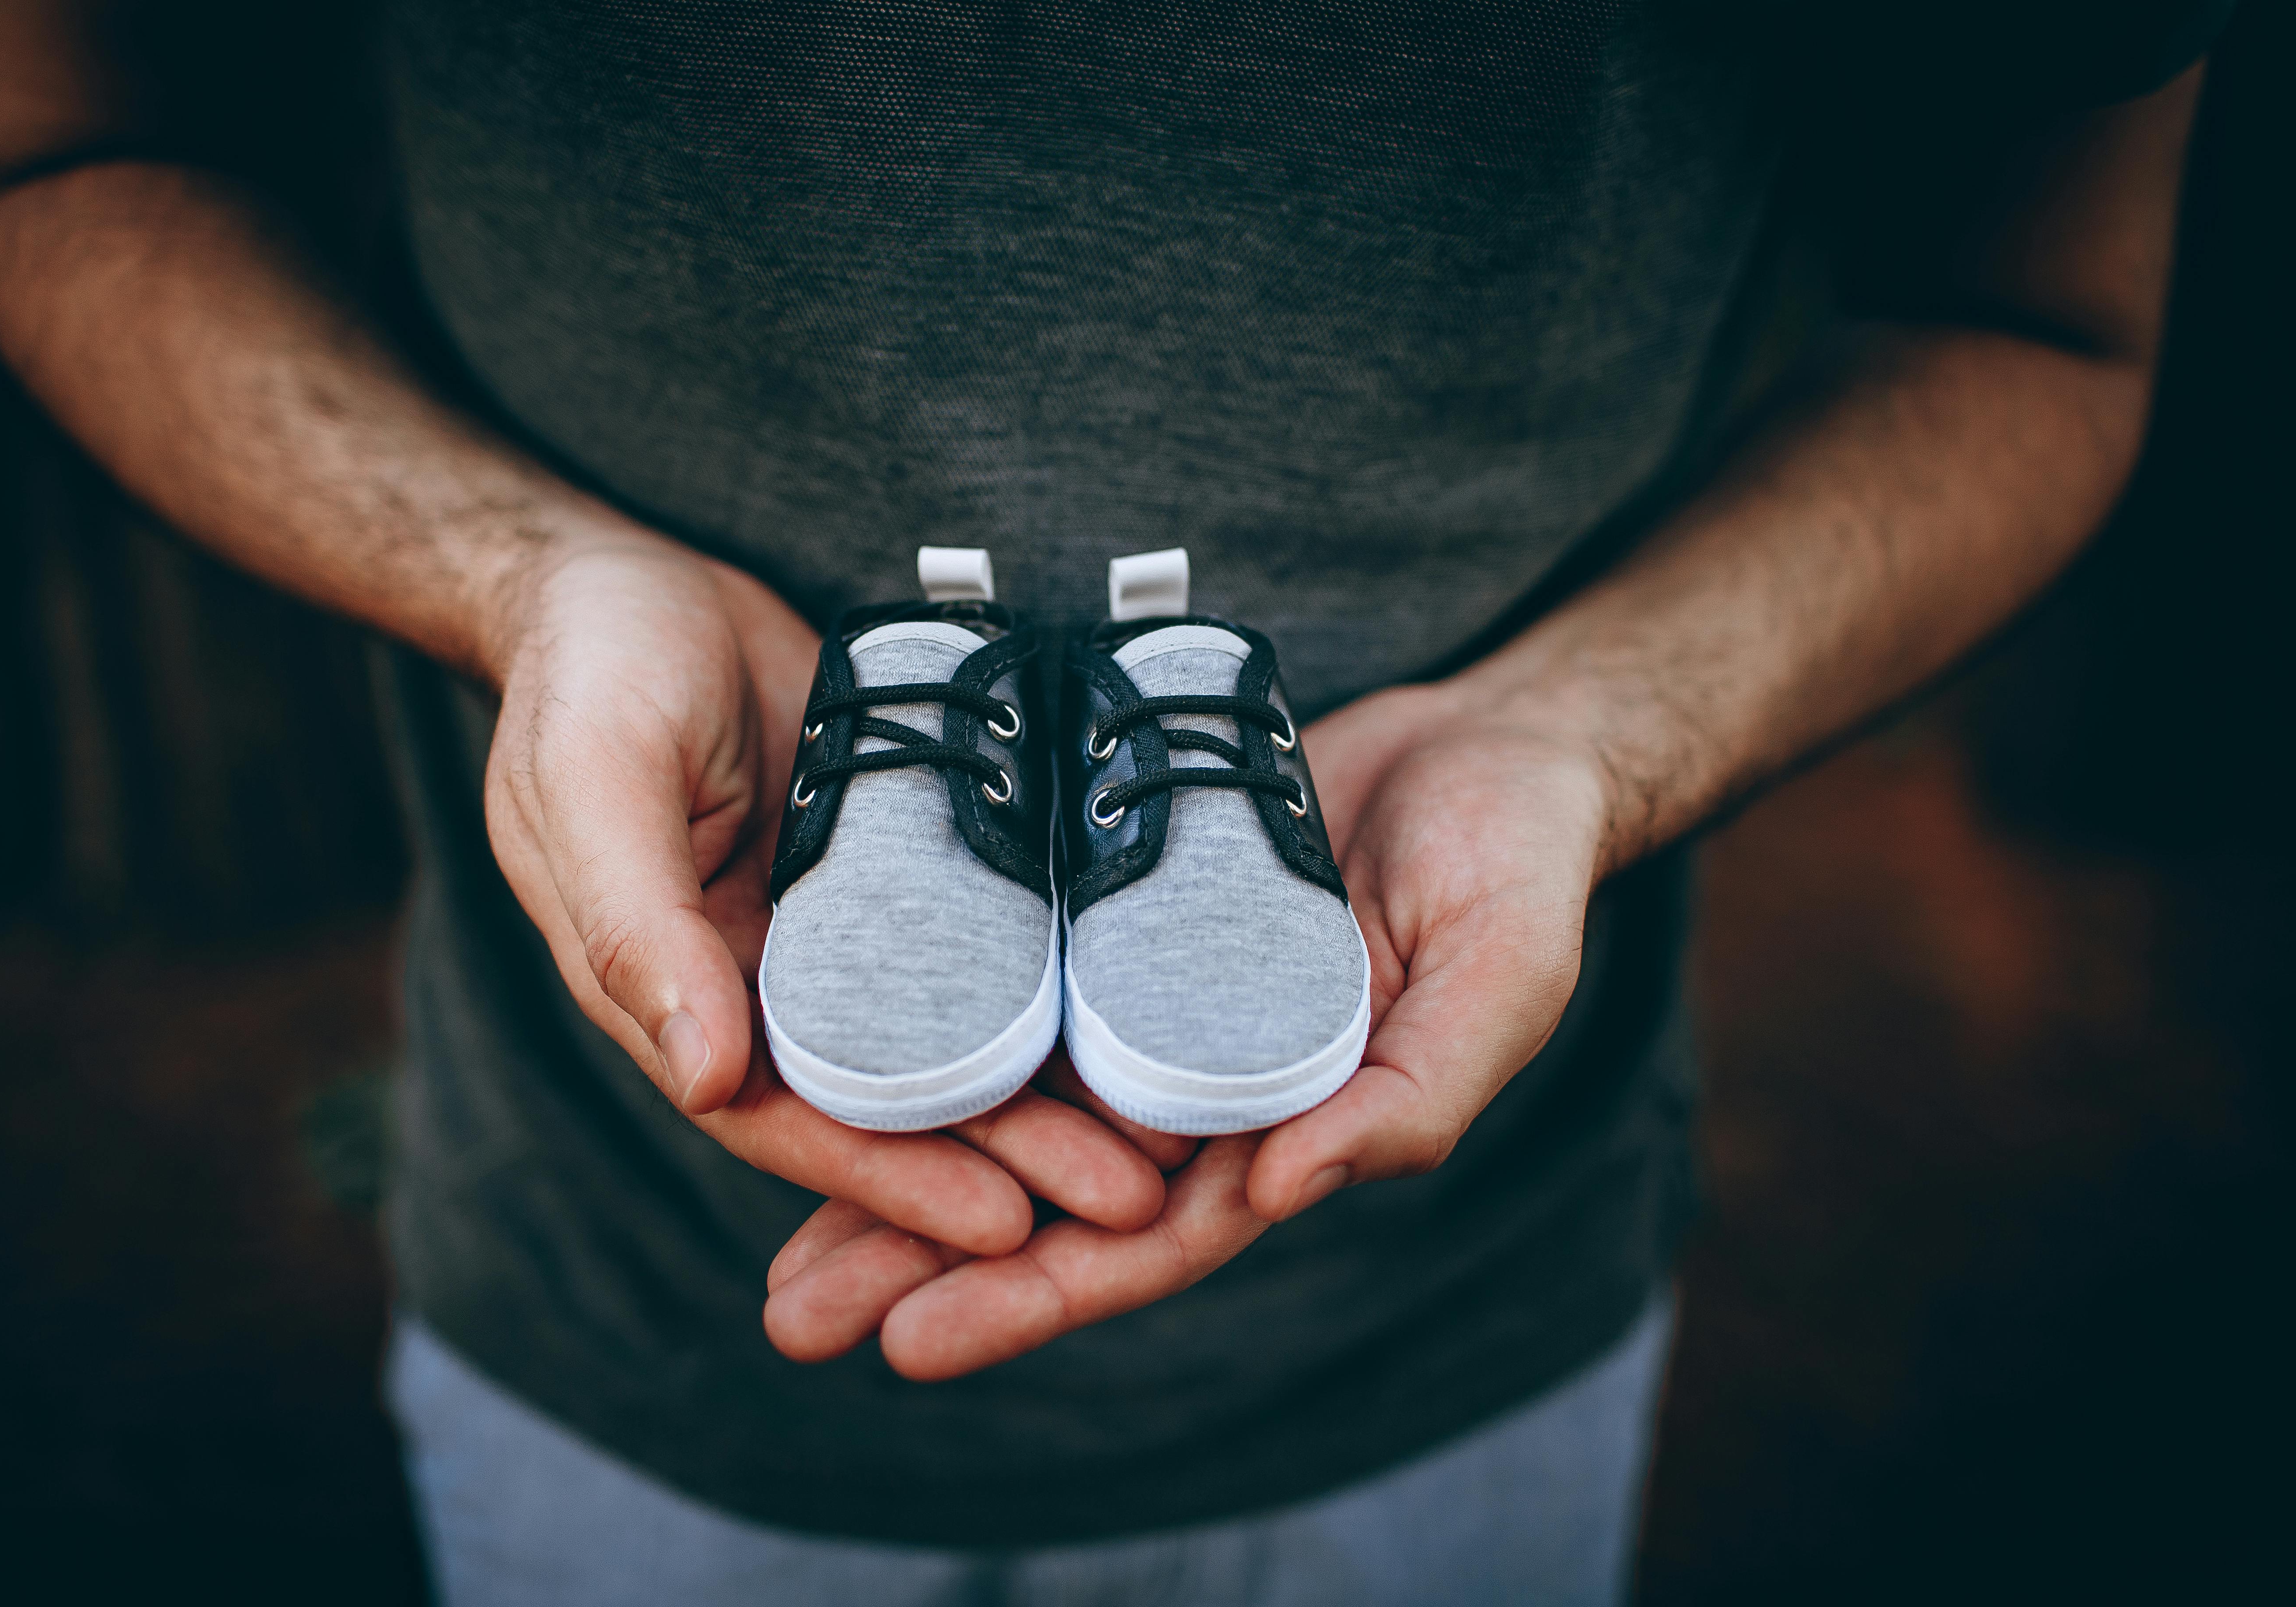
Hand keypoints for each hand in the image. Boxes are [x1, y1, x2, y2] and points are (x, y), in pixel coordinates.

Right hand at [483, 528, 1168, 1258]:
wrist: (627, 573)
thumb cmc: (589, 665)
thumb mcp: (593, 778)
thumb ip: (635, 924)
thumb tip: (703, 1076)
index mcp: (671, 988)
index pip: (788, 1114)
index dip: (889, 1176)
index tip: (1002, 1225)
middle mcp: (758, 978)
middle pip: (888, 1095)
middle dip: (1004, 1156)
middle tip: (1132, 1200)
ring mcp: (831, 923)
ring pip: (946, 1033)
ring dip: (1044, 1092)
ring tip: (1160, 1140)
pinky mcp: (889, 862)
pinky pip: (973, 941)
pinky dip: (1043, 989)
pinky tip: (1130, 1019)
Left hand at [762, 679, 1612, 1375]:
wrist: (1487, 748)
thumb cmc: (1517, 870)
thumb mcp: (1499, 982)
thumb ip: (1412, 1097)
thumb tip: (1284, 1189)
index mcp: (1285, 1126)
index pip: (1144, 1241)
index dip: (1034, 1297)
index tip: (912, 1343)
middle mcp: (1201, 1086)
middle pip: (1046, 1198)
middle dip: (923, 1262)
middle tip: (793, 1319)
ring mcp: (1150, 1004)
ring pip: (1008, 1109)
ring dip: (897, 1168)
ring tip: (780, 1239)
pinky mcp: (1116, 921)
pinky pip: (1013, 991)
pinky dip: (932, 1034)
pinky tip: (838, 1056)